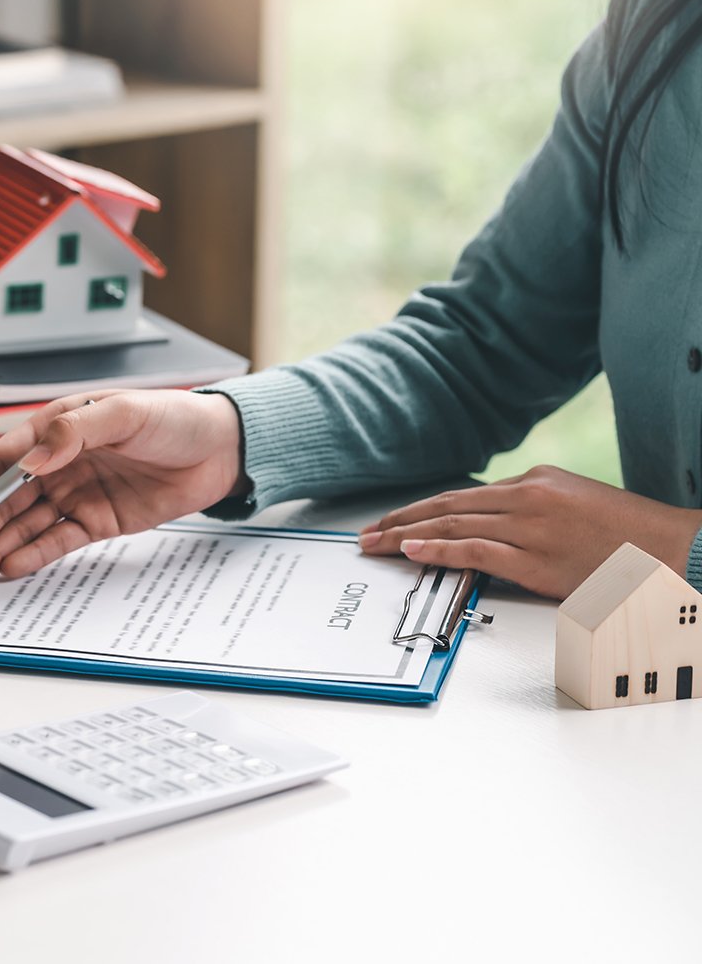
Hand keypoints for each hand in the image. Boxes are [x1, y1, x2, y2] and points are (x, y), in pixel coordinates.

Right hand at [0, 390, 247, 588]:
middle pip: (3, 502)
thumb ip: (75, 434)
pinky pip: (55, 542)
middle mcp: (55, 465)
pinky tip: (6, 570)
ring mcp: (73, 495)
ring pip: (22, 527)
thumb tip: (32, 460)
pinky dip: (30, 556)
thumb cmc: (172, 418)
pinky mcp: (95, 522)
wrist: (220, 449)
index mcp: (54, 430)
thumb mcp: (123, 413)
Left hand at [358, 465, 701, 599]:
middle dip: (401, 519)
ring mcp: (531, 528)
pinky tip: (412, 550)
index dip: (421, 509)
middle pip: (447, 506)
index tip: (393, 520)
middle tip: (367, 533)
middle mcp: (527, 497)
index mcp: (534, 480)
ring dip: (406, 535)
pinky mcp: (538, 559)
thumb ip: (530, 508)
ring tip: (375, 544)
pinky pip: (477, 551)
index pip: (463, 496)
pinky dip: (439, 549)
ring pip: (453, 525)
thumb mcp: (574, 503)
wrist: (672, 549)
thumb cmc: (626, 533)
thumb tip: (488, 522)